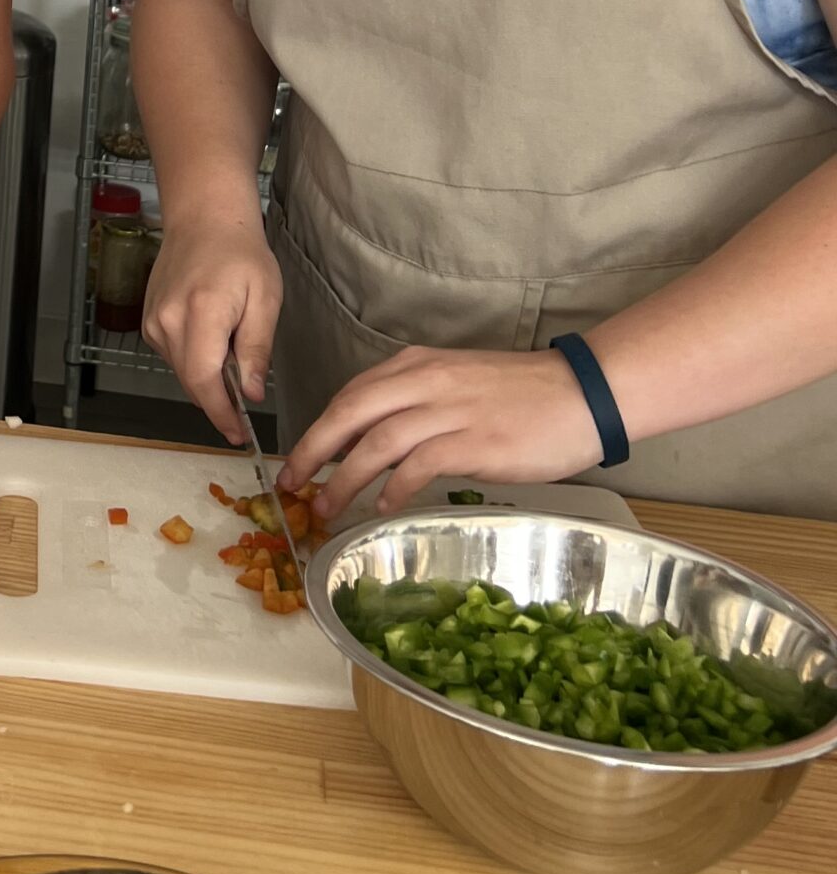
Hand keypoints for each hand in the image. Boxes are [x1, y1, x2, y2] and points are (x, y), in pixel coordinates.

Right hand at [141, 216, 283, 441]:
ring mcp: (154, 321)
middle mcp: (168, 320)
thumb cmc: (240, 253)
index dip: (221, 413)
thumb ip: (256, 349)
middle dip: (218, 401)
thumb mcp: (265, 298)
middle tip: (245, 406)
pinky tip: (211, 341)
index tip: (238, 434)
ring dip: (206, 380)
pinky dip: (193, 362)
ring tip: (231, 355)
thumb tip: (251, 393)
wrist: (203, 220)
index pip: (204, 380)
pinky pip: (172, 357)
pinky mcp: (148, 321)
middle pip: (191, 382)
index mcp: (201, 312)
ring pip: (181, 372)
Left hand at [281, 345, 600, 519]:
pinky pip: (418, 465)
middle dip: (314, 450)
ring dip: (344, 478)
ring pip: (376, 442)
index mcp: (417, 365)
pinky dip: (394, 488)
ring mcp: (448, 410)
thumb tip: (374, 440)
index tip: (299, 456)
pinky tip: (383, 507)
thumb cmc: (523, 394)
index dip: (319, 427)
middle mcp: (425, 381)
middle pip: (350, 413)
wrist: (582, 393)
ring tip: (326, 507)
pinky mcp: (473, 441)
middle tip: (291, 482)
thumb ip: (415, 402)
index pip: (352, 393)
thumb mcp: (457, 383)